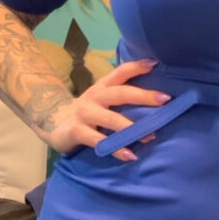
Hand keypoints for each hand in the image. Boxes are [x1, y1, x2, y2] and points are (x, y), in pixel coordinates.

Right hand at [38, 59, 170, 161]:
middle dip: (143, 96)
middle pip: (120, 93)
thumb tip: (156, 97)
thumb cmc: (89, 111)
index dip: (136, 66)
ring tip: (151, 136)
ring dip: (132, 128)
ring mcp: (84, 113)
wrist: (53, 122)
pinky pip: (99, 141)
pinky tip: (130, 155)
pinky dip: (116, 149)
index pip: (120, 72)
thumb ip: (122, 95)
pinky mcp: (76, 131)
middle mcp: (95, 96)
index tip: (155, 63)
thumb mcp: (102, 98)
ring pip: (111, 119)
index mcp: (103, 86)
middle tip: (165, 100)